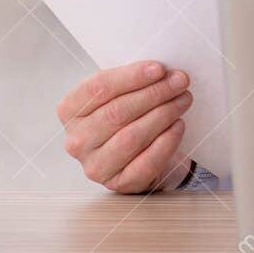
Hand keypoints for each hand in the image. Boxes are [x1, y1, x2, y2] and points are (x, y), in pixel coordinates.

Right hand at [57, 61, 193, 193]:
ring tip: (183, 100)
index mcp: (70, 110)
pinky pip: (146, 162)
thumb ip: (132, 82)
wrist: (137, 154)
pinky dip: (167, 141)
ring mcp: (94, 165)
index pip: (98, 88)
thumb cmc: (127, 117)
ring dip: (163, 114)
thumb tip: (163, 72)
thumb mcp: (119, 94)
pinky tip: (178, 125)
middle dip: (154, 93)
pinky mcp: (117, 183)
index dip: (131, 77)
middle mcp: (77, 140)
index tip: (159, 68)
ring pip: (131, 136)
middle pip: (117, 112)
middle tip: (179, 82)